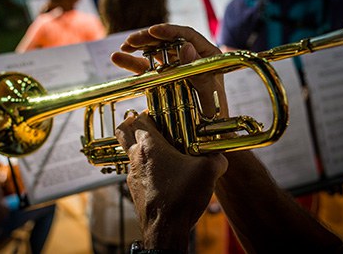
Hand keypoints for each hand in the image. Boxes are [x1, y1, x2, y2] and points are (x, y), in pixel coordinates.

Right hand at [111, 24, 227, 117]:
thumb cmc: (213, 117)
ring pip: (155, 50)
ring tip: (124, 47)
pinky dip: (132, 62)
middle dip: (148, 38)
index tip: (153, 31)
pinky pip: (147, 67)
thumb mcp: (209, 96)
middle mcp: (191, 57)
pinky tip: (118, 57)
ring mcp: (176, 66)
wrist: (206, 136)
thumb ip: (200, 74)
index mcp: (207, 55)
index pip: (187, 36)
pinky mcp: (163, 77)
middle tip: (131, 41)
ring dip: (138, 46)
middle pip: (167, 40)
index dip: (169, 31)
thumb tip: (186, 47)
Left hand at [115, 111, 227, 249]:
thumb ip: (216, 158)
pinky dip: (145, 166)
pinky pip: (136, 170)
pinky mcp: (135, 189)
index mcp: (150, 147)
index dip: (150, 113)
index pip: (140, 118)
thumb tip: (219, 156)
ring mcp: (132, 175)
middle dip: (132, 123)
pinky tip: (163, 173)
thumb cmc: (182, 198)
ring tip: (161, 150)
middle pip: (123, 131)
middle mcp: (136, 158)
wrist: (166, 230)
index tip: (161, 114)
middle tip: (147, 122)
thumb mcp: (208, 172)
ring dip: (140, 146)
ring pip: (129, 152)